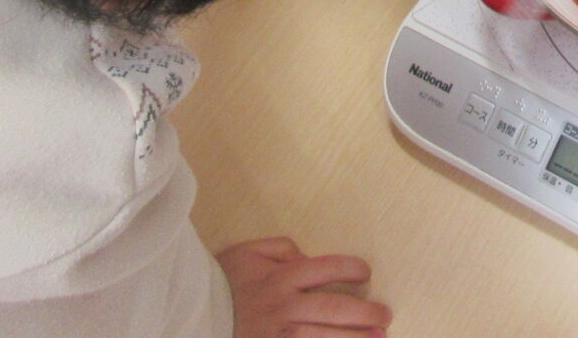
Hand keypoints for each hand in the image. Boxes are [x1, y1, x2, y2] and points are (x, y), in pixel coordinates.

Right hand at [218, 237, 390, 337]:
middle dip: (365, 313)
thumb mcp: (251, 251)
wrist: (193, 314)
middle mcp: (285, 306)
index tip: (366, 274)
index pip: (328, 268)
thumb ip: (283, 248)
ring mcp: (278, 334)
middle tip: (384, 315)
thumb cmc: (224, 281)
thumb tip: (307, 256)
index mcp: (282, 277)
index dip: (353, 269)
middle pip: (334, 309)